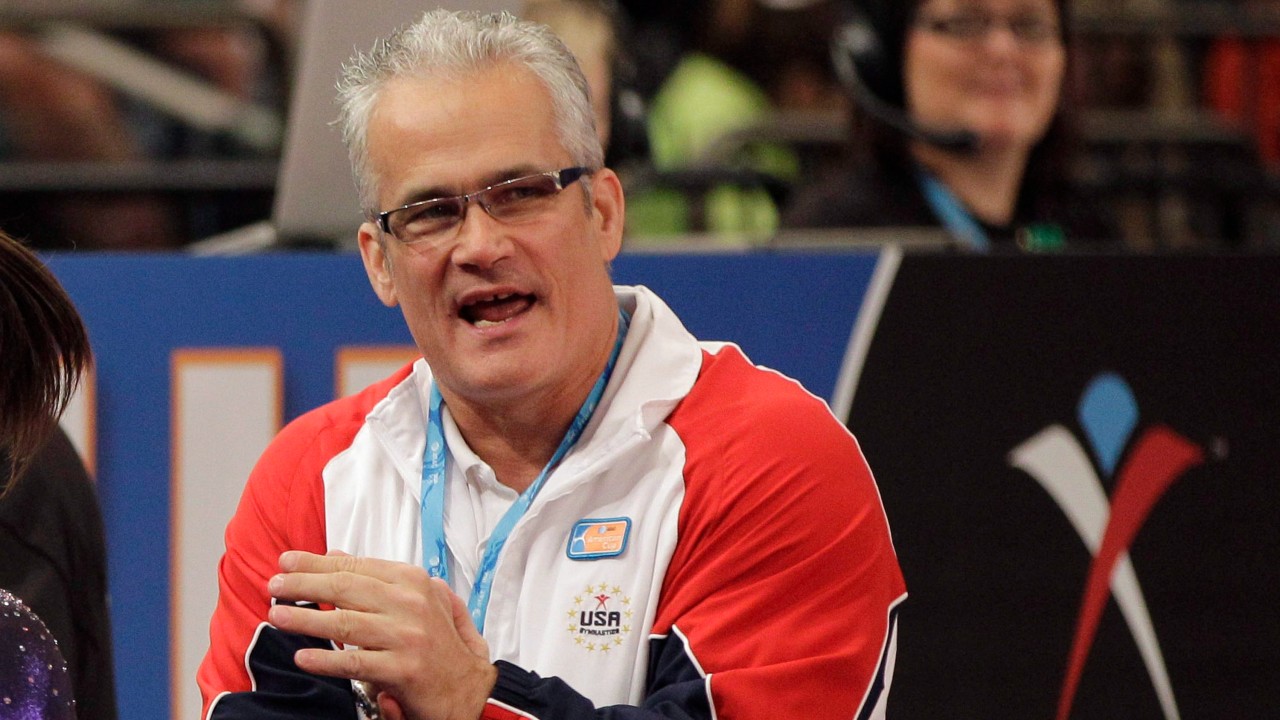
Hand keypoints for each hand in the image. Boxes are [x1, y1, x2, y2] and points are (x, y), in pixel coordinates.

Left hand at [267, 550, 496, 719]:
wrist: (468, 687)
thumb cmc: (437, 641)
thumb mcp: (416, 598)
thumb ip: (376, 578)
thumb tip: (334, 554)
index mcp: (413, 580)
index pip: (356, 566)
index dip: (316, 563)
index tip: (287, 562)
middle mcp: (411, 603)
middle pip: (346, 588)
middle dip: (304, 584)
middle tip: (274, 585)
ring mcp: (407, 636)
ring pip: (345, 623)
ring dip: (305, 619)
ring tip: (276, 615)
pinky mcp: (403, 670)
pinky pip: (355, 663)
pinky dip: (326, 660)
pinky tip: (302, 656)